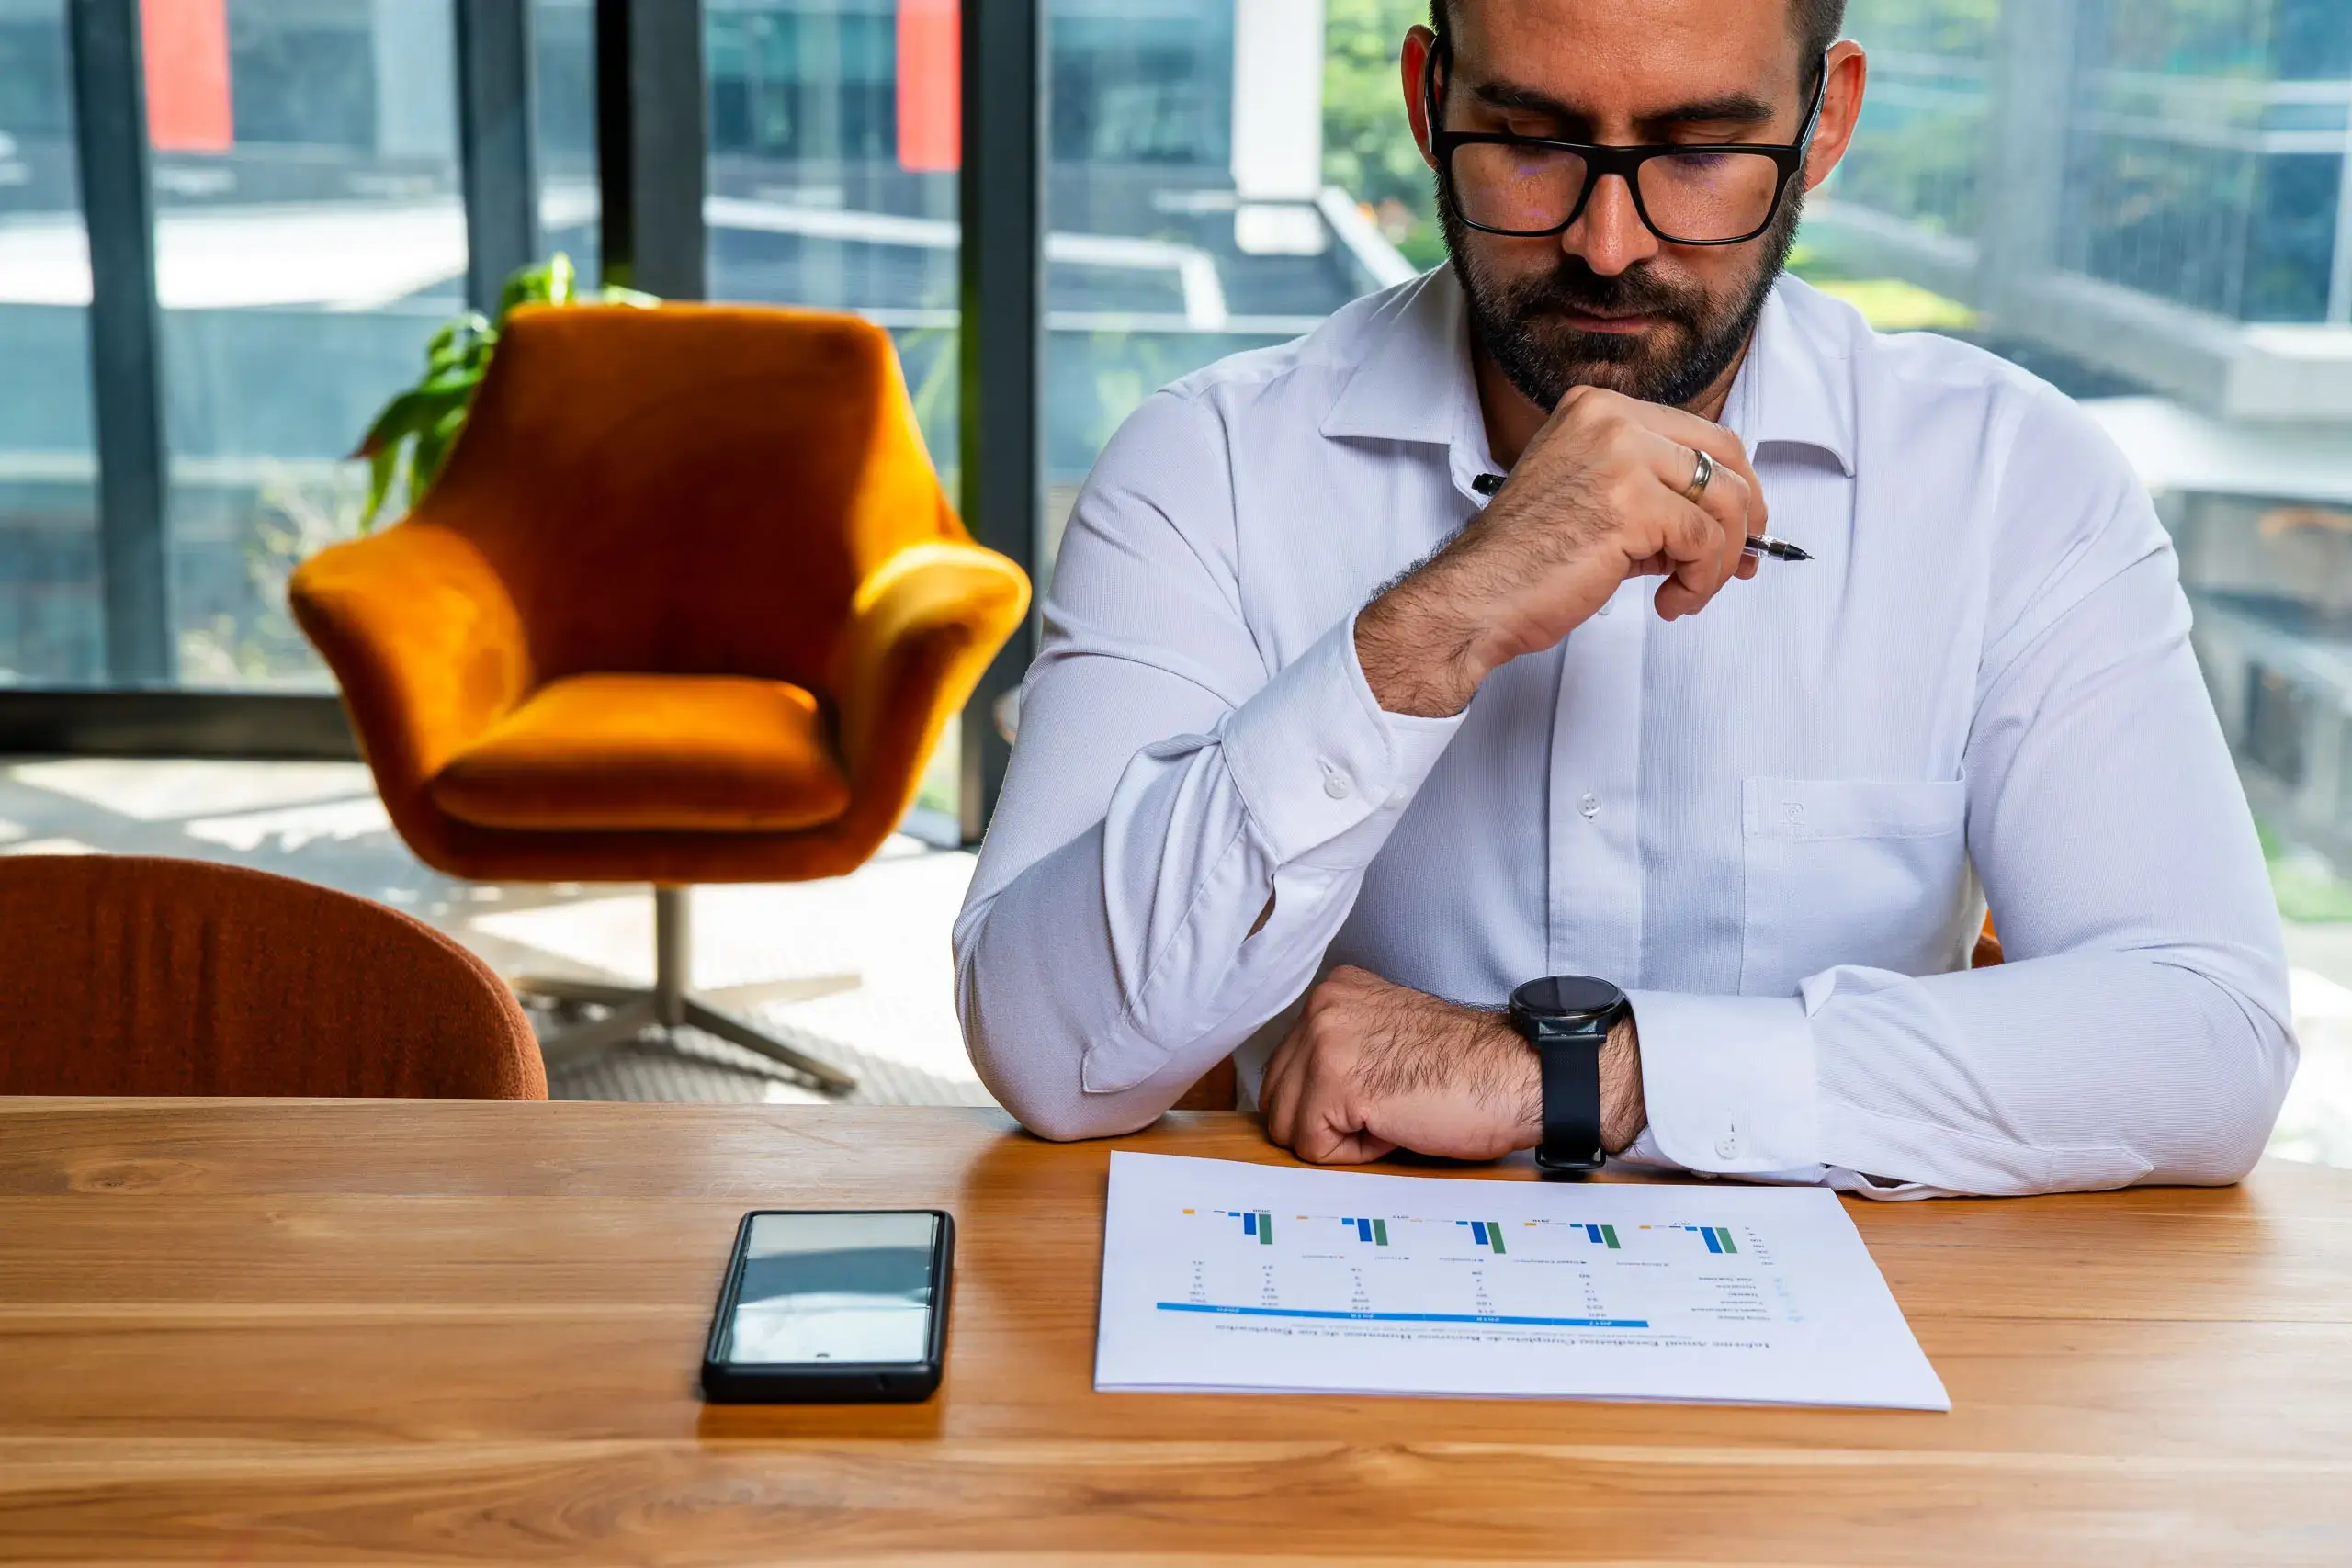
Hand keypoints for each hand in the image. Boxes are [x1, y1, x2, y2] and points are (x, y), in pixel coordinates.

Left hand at [1259, 966, 1646, 1164]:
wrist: (1520, 1076)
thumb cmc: (1467, 1072)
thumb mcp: (1384, 1041)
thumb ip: (1338, 1053)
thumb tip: (1292, 1105)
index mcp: (1333, 993)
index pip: (1286, 1070)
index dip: (1330, 1104)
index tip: (1381, 1094)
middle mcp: (1321, 1005)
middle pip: (1277, 1098)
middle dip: (1326, 1122)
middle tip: (1389, 1109)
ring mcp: (1325, 1039)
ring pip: (1288, 1126)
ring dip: (1341, 1138)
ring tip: (1394, 1115)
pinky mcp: (1338, 1081)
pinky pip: (1314, 1147)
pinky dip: (1356, 1153)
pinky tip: (1398, 1125)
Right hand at [1356, 387, 1764, 716]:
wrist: (1474, 598)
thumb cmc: (1524, 562)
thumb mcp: (1592, 499)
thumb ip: (1651, 491)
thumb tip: (1727, 520)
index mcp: (1598, 408)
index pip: (1700, 433)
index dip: (1734, 484)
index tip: (1738, 529)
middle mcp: (1610, 418)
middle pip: (1725, 456)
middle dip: (1745, 517)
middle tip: (1740, 562)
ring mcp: (1621, 456)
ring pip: (1723, 503)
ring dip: (1719, 561)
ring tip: (1688, 593)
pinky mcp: (1631, 504)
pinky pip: (1703, 543)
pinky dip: (1699, 582)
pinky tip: (1670, 602)